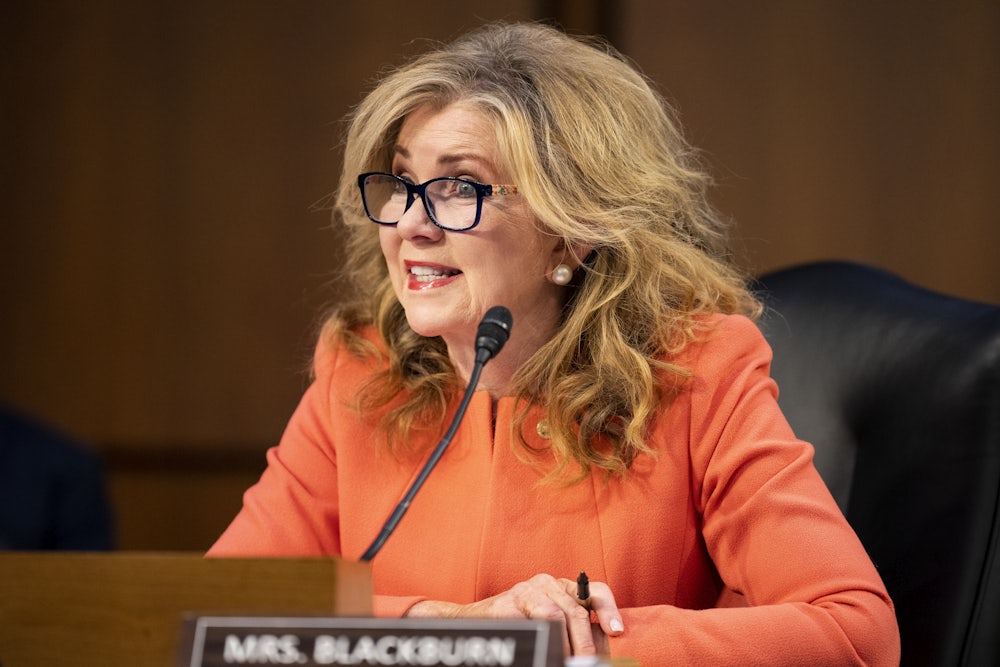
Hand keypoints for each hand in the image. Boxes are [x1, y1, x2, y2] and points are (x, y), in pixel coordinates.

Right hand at [405, 573, 624, 656]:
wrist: (473, 621)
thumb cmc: (519, 624)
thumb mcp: (551, 624)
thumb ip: (572, 632)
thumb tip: (596, 656)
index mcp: (564, 588)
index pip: (595, 592)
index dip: (609, 610)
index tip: (617, 632)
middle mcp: (548, 584)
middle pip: (577, 612)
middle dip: (586, 644)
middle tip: (589, 665)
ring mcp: (528, 590)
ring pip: (557, 616)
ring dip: (566, 646)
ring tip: (568, 663)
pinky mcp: (509, 601)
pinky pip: (534, 621)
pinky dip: (545, 640)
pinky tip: (546, 651)